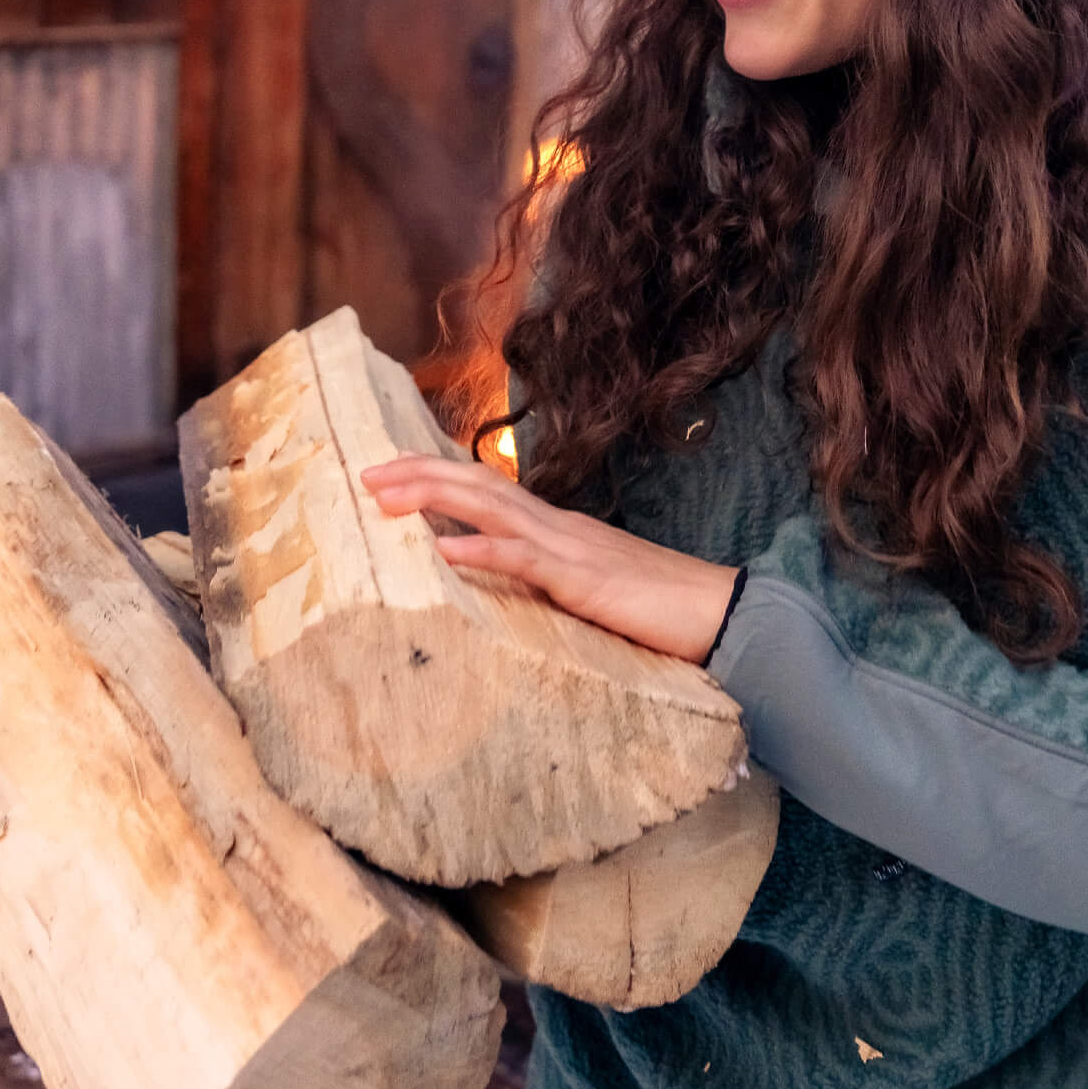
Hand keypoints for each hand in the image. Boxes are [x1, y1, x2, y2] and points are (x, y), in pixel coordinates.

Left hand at [360, 456, 735, 662]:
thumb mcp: (590, 591)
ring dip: (434, 497)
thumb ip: (549, 582)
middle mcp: (557, 525)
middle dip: (418, 475)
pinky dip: (481, 551)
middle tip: (366, 475)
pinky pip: (524, 559)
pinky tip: (443, 552)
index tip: (389, 476)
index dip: (437, 477)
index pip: (488, 489)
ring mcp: (570, 547)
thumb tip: (506, 588)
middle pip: (478, 484)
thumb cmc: (660, 609)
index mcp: (558, 528)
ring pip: (491, 507)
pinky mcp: (583, 578)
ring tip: (386, 497)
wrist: (721, 613)